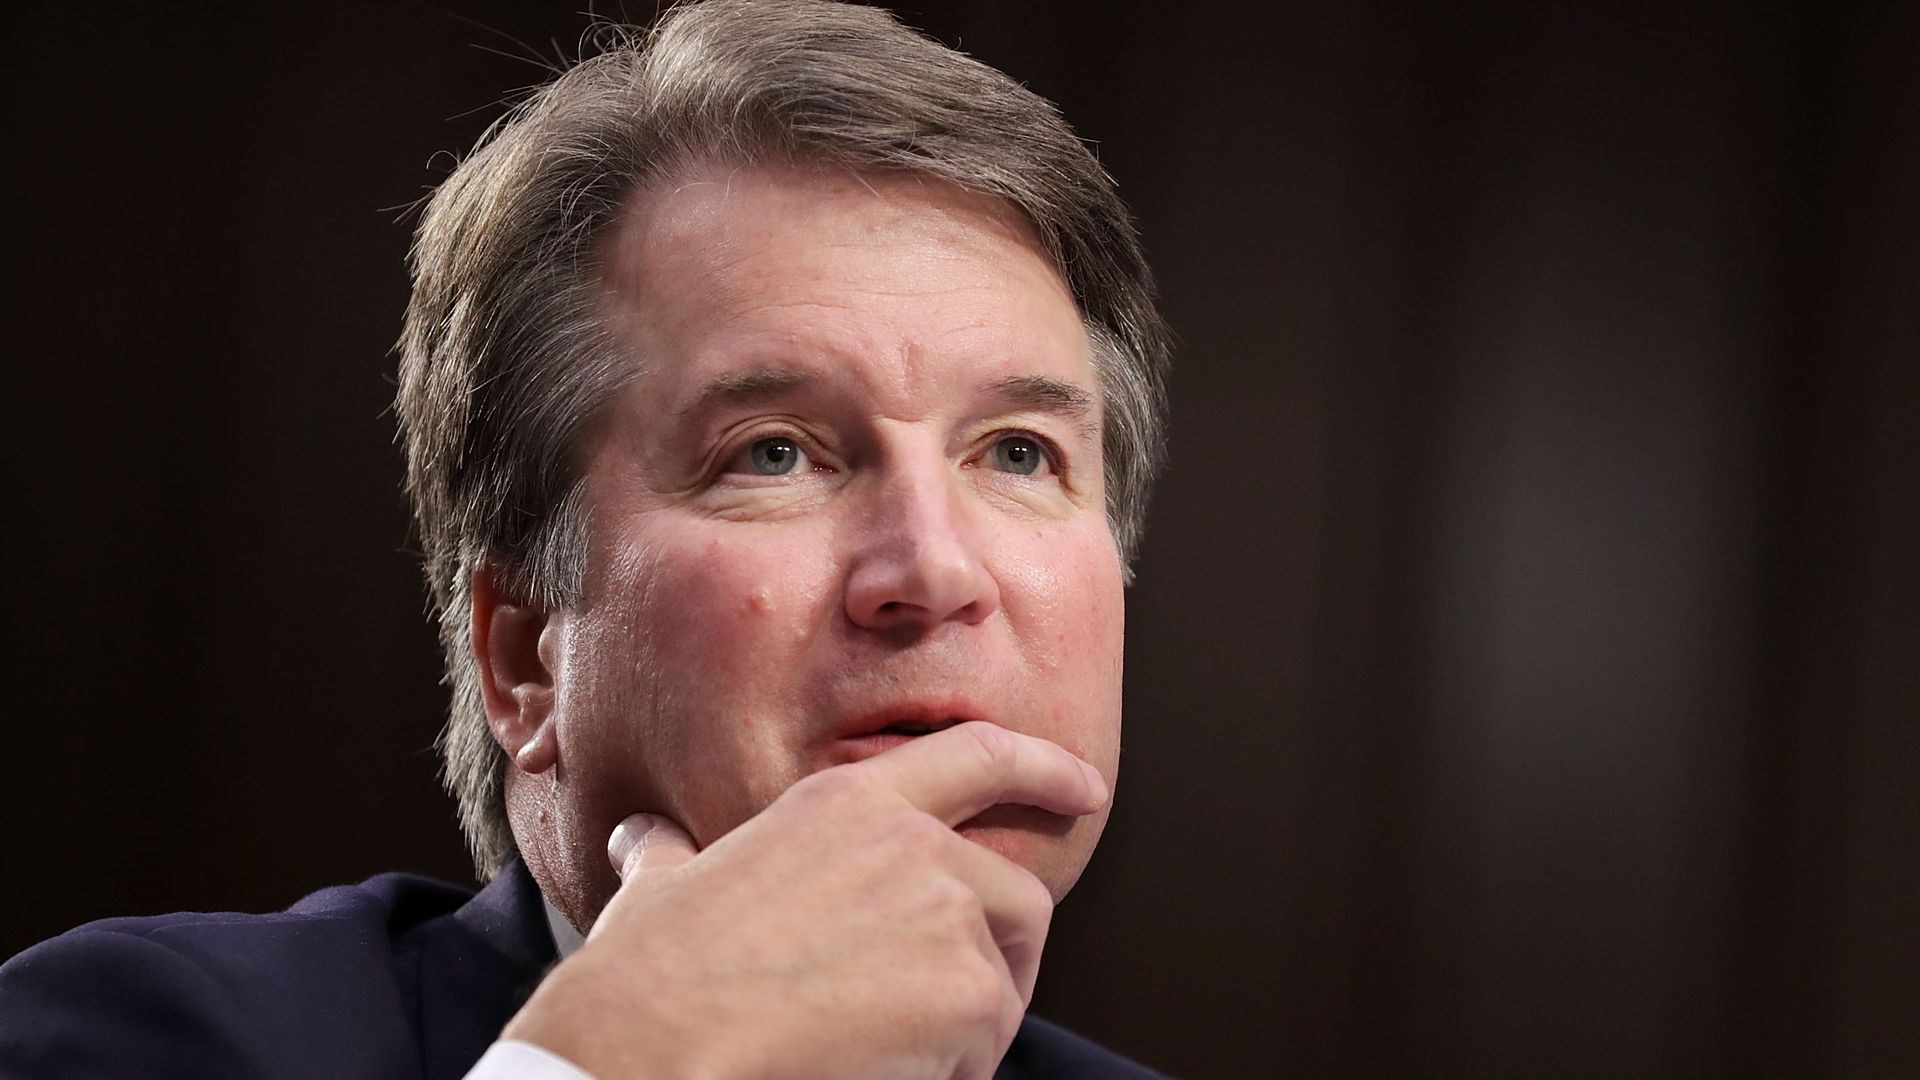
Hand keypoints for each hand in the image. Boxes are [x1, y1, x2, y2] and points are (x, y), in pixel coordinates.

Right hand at [499, 721, 1109, 1078]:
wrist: (657, 1044)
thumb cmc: (649, 975)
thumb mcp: (662, 887)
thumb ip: (673, 855)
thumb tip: (645, 839)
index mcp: (846, 803)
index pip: (977, 756)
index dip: (1043, 769)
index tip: (1085, 790)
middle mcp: (913, 843)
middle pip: (1017, 896)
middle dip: (1007, 953)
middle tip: (962, 1006)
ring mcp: (947, 912)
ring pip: (1004, 980)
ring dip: (967, 1026)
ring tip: (894, 1053)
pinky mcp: (968, 990)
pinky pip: (987, 1045)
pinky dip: (950, 1072)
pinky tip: (887, 1075)